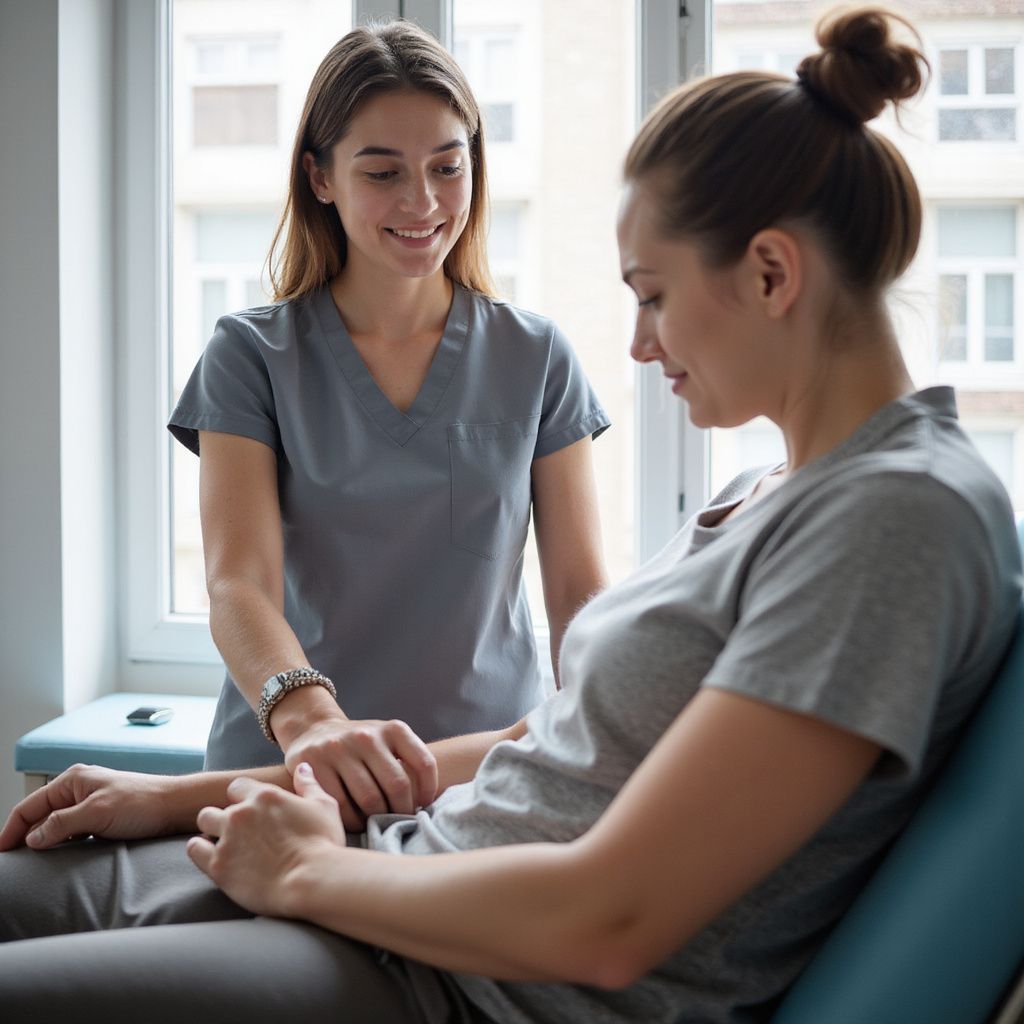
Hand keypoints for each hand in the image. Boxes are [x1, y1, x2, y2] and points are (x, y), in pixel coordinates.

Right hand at [0, 764, 179, 850]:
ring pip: (54, 824)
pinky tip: (55, 856)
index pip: (29, 806)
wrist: (174, 806)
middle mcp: (78, 788)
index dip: (10, 829)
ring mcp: (89, 802)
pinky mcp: (100, 816)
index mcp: (72, 780)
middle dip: (22, 835)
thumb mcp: (96, 813)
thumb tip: (32, 838)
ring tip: (27, 862)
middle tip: (11, 862)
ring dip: (41, 840)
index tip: (0, 852)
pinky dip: (59, 842)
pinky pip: (70, 831)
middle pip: (38, 814)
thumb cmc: (142, 802)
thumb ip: (61, 824)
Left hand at [188, 763, 344, 916]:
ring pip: (203, 823)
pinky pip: (195, 850)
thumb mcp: (324, 806)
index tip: (251, 812)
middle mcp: (241, 813)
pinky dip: (201, 851)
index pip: (237, 787)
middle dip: (223, 817)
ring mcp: (227, 838)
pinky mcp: (218, 865)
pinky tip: (213, 857)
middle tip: (238, 832)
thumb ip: (308, 784)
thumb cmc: (323, 843)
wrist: (312, 880)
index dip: (242, 799)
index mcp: (265, 796)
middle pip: (217, 805)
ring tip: (224, 844)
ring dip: (211, 831)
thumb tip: (302, 767)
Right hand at [283, 717, 437, 830]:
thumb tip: (429, 804)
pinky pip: (342, 806)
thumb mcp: (388, 741)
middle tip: (399, 822)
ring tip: (379, 824)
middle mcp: (367, 736)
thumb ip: (408, 762)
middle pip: (397, 786)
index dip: (429, 791)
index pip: (424, 763)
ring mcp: (339, 749)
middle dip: (402, 811)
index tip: (423, 807)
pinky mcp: (314, 766)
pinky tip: (357, 822)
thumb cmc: (362, 747)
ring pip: (370, 799)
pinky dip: (353, 822)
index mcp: (393, 729)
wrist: (314, 731)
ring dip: (378, 819)